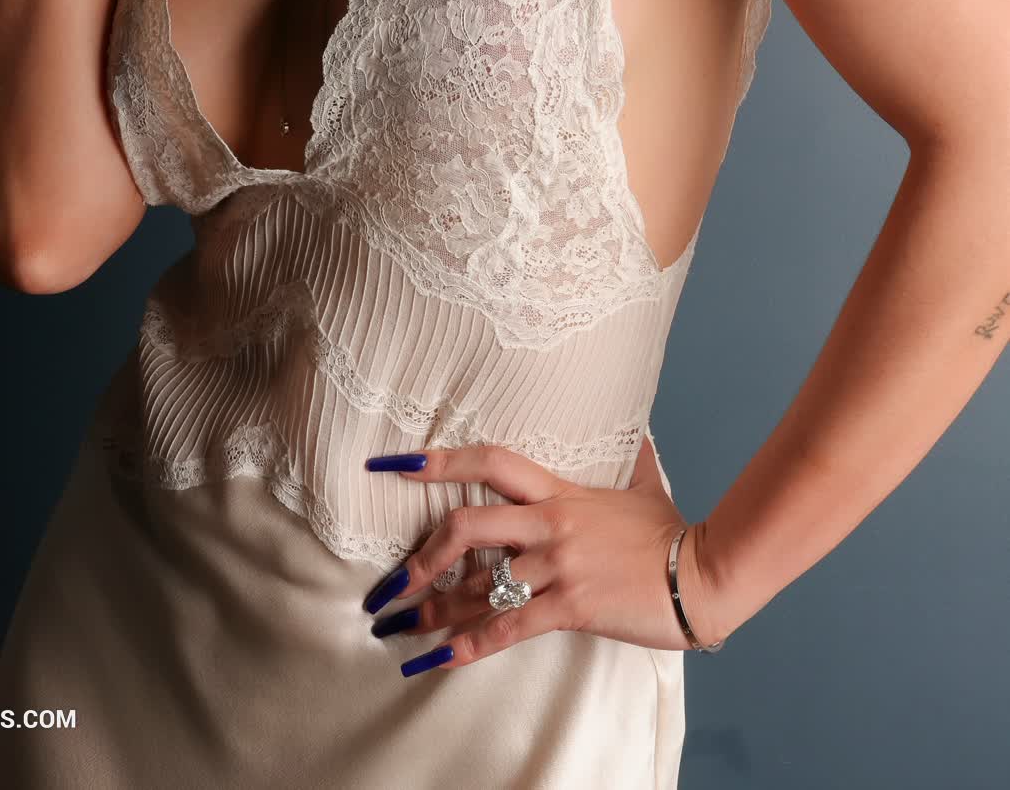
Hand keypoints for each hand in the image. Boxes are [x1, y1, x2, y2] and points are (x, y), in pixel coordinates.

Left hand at [363, 437, 720, 674]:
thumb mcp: (644, 483)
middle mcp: (549, 524)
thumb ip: (629, 456)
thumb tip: (636, 433)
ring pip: (477, 585)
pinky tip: (437, 659)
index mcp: (559, 490)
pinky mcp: (570, 606)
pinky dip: (466, 646)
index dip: (439, 461)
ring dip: (432, 610)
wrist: (704, 573)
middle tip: (389, 582)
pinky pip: (507, 628)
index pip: (489, 462)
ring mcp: (558, 566)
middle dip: (420, 557)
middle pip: (465, 526)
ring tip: (398, 627)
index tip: (393, 465)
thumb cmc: (672, 531)